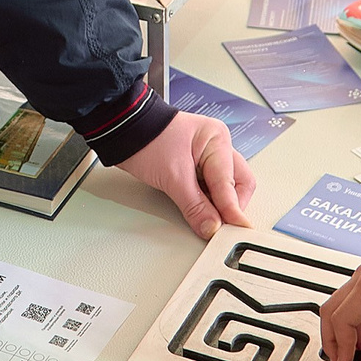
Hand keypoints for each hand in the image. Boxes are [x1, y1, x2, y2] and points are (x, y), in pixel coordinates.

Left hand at [116, 111, 254, 239]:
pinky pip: (210, 189)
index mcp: (217, 140)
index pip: (231, 182)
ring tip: (207, 219)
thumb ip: (195, 205)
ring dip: (218, 205)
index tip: (234, 228)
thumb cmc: (145, 139)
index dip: (232, 209)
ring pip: (225, 188)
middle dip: (231, 206)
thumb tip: (211, 227)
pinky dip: (207, 202)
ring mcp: (207, 157)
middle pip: (239, 183)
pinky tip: (200, 211)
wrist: (121, 132)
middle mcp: (216, 147)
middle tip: (222, 227)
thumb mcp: (172, 176)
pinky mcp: (195, 168)